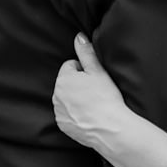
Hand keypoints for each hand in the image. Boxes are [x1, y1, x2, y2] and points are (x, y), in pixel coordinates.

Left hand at [53, 34, 127, 151]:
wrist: (111, 129)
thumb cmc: (106, 97)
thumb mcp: (98, 70)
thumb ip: (86, 52)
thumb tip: (78, 37)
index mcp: (63, 79)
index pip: (71, 66)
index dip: (85, 71)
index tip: (95, 80)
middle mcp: (56, 95)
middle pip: (68, 82)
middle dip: (79, 84)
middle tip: (96, 92)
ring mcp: (59, 112)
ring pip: (67, 98)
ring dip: (77, 99)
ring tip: (94, 105)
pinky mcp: (63, 126)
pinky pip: (68, 114)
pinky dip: (76, 114)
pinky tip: (90, 116)